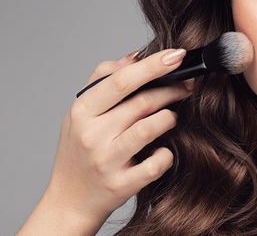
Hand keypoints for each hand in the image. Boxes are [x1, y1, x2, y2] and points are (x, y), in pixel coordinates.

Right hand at [45, 48, 192, 230]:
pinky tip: (164, 150)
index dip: (153, 65)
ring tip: (172, 116)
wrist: (69, 201)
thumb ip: (103, 80)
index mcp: (82, 111)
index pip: (121, 79)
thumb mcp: (80, 112)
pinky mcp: (121, 185)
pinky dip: (166, 154)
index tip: (177, 55)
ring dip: (169, 117)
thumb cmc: (78, 151)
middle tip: (187, 85)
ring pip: (151, 128)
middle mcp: (92, 134)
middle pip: (142, 102)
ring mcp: (106, 161)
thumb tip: (135, 56)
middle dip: (172, 89)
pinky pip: (156, 163)